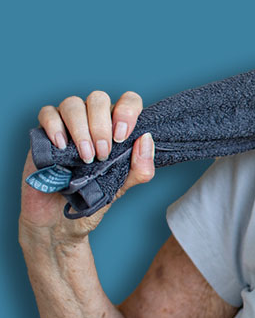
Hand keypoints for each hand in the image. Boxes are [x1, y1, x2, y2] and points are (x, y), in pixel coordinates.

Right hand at [20, 90, 152, 239]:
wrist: (62, 219)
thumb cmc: (94, 198)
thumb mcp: (123, 185)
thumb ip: (141, 167)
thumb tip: (146, 139)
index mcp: (117, 127)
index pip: (128, 101)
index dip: (127, 111)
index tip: (122, 136)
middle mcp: (93, 121)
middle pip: (98, 98)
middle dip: (101, 126)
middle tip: (102, 155)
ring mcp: (68, 125)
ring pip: (72, 104)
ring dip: (81, 129)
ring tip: (86, 157)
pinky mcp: (44, 134)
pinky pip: (47, 113)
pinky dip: (54, 126)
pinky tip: (61, 146)